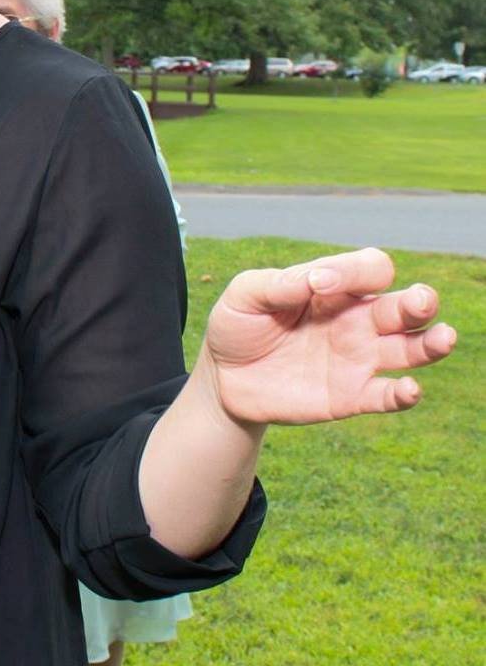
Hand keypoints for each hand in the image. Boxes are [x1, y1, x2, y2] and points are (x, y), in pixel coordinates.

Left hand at [198, 247, 455, 426]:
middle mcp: (355, 320)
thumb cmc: (237, 326)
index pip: (368, 269)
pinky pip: (389, 395)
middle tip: (419, 302)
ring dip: (432, 342)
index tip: (316, 284)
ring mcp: (357, 358)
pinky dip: (405, 393)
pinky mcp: (351, 396)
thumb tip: (317, 278)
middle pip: (404, 307)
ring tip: (443, 338)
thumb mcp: (245, 295)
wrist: (224, 378)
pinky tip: (408, 388)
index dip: (353, 272)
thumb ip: (278, 283)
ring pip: (412, 348)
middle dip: (419, 301)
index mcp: (333, 288)